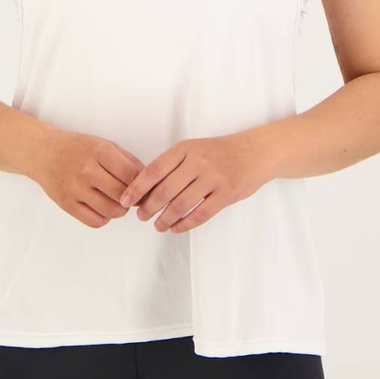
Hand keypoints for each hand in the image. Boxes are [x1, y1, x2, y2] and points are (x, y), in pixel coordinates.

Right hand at [30, 129, 145, 229]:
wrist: (43, 153)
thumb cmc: (78, 148)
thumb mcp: (104, 144)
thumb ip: (127, 160)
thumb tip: (148, 180)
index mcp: (99, 151)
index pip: (131, 174)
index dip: (143, 184)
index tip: (145, 187)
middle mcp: (87, 170)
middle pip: (123, 194)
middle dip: (133, 199)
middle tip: (132, 197)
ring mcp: (75, 188)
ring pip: (111, 211)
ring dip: (120, 210)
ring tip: (116, 201)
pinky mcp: (66, 204)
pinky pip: (95, 221)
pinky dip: (104, 218)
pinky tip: (101, 208)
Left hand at [119, 133, 271, 233]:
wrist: (255, 152)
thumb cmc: (219, 152)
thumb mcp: (194, 149)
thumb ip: (173, 165)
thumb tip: (145, 189)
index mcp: (185, 149)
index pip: (154, 170)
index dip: (137, 187)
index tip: (125, 200)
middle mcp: (198, 162)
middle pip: (165, 190)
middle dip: (148, 207)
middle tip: (141, 217)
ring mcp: (213, 179)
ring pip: (181, 205)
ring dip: (165, 219)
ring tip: (158, 225)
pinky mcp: (226, 194)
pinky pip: (201, 214)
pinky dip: (185, 224)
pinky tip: (176, 228)